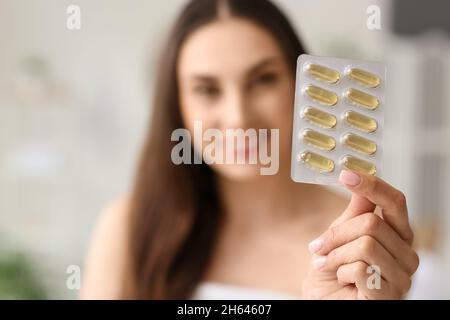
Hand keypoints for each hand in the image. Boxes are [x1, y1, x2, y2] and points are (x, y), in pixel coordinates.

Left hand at [302, 170, 418, 298]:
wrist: (323, 301)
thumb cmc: (332, 270)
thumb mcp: (340, 235)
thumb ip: (354, 212)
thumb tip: (357, 177)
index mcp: (397, 235)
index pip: (395, 203)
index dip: (373, 186)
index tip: (346, 174)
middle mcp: (406, 254)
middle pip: (372, 223)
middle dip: (337, 234)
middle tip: (319, 246)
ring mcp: (401, 276)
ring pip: (365, 245)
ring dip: (335, 255)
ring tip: (328, 265)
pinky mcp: (390, 295)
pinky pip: (359, 269)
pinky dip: (339, 272)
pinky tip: (341, 280)